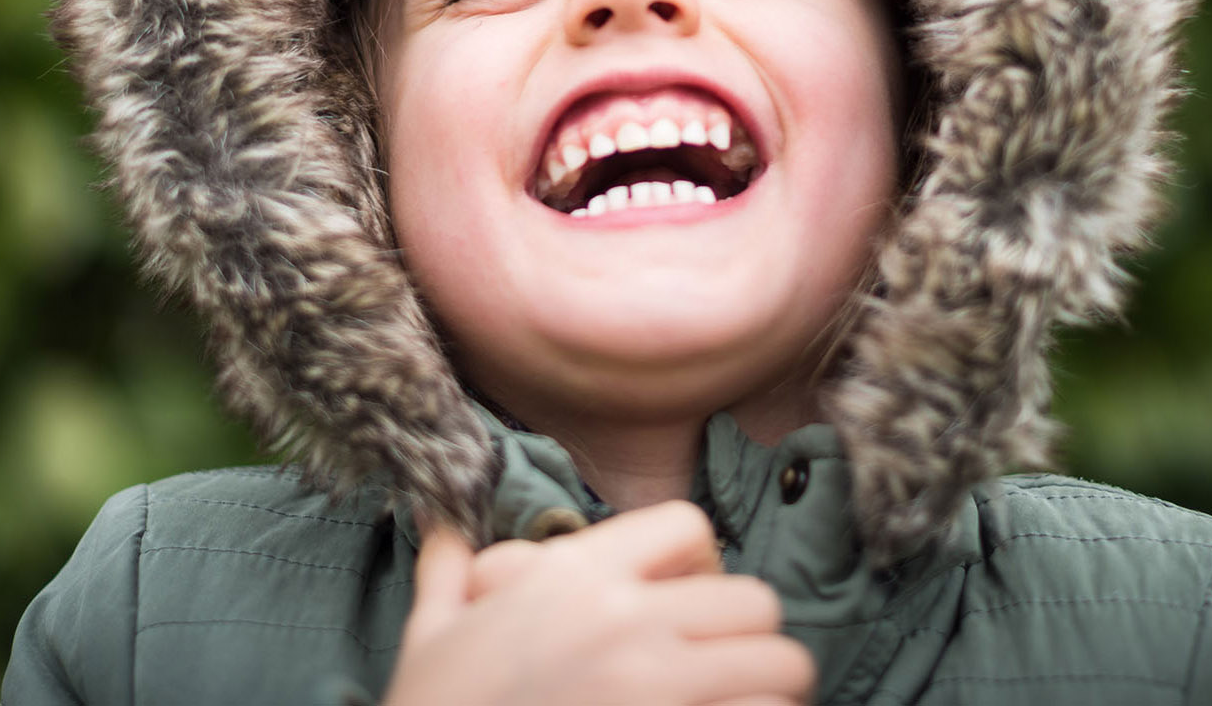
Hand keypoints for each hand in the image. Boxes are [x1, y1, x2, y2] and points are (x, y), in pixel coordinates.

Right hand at [384, 500, 814, 705]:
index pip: (688, 526)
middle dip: (748, 638)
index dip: (699, 563)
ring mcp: (659, 692)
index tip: (685, 603)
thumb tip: (438, 522)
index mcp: (573, 579)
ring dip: (767, 692)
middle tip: (723, 670)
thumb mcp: (430, 637)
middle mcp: (626, 623)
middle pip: (755, 601)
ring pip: (781, 668)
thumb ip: (448, 573)